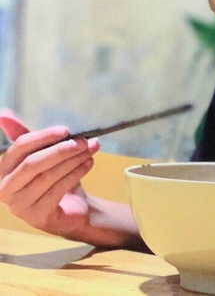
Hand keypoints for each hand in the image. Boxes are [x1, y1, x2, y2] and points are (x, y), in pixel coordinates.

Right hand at [0, 109, 98, 239]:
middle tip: (83, 141)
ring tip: (91, 149)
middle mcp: (5, 188)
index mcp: (3, 169)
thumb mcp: (42, 156)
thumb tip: (3, 113)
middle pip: (32, 163)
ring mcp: (20, 205)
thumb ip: (28, 138)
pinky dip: (76, 173)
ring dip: (73, 160)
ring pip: (47, 176)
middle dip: (60, 150)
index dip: (42, 137)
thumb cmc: (54, 180)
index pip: (19, 148)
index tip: (65, 130)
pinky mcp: (37, 216)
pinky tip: (89, 164)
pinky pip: (58, 190)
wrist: (71, 211)